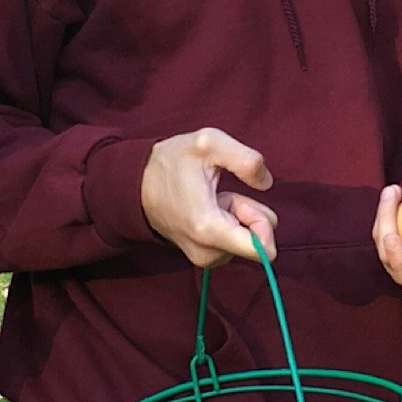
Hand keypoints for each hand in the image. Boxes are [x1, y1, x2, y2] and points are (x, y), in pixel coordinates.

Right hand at [141, 128, 278, 267]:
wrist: (135, 184)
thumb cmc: (171, 161)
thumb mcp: (210, 142)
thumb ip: (246, 159)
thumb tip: (266, 183)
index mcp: (209, 229)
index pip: (262, 251)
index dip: (264, 223)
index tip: (246, 201)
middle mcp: (207, 253)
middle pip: (257, 243)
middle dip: (248, 213)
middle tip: (220, 193)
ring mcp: (204, 259)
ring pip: (245, 241)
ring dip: (236, 216)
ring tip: (210, 197)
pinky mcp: (203, 257)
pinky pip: (233, 243)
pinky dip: (228, 223)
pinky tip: (207, 207)